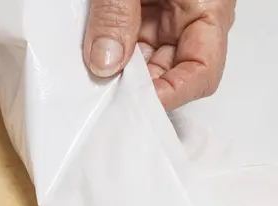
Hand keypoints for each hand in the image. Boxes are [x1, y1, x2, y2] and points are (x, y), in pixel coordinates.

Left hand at [83, 0, 235, 109]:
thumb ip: (117, 16)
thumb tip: (106, 62)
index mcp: (208, 9)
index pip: (201, 71)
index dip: (171, 94)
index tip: (136, 103)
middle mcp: (190, 19)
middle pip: (168, 74)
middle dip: (136, 87)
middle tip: (104, 96)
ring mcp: (166, 19)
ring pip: (144, 63)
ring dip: (119, 72)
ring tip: (92, 77)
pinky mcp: (142, 15)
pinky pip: (129, 45)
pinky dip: (109, 55)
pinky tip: (90, 59)